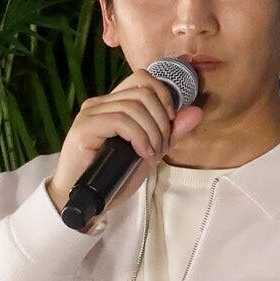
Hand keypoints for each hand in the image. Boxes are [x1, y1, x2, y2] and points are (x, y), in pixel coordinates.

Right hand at [46, 69, 205, 221]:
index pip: (143, 79)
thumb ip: (170, 133)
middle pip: (143, 91)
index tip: (171, 121)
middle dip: (161, 120)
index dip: (164, 95)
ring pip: (134, 106)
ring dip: (152, 131)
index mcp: (113, 103)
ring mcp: (90, 113)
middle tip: (160, 146)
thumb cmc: (113, 178)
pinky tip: (141, 152)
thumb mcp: (149, 153)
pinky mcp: (84, 127)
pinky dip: (139, 136)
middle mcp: (100, 103)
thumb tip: (195, 111)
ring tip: (150, 154)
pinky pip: (120, 120)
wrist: (85, 201)